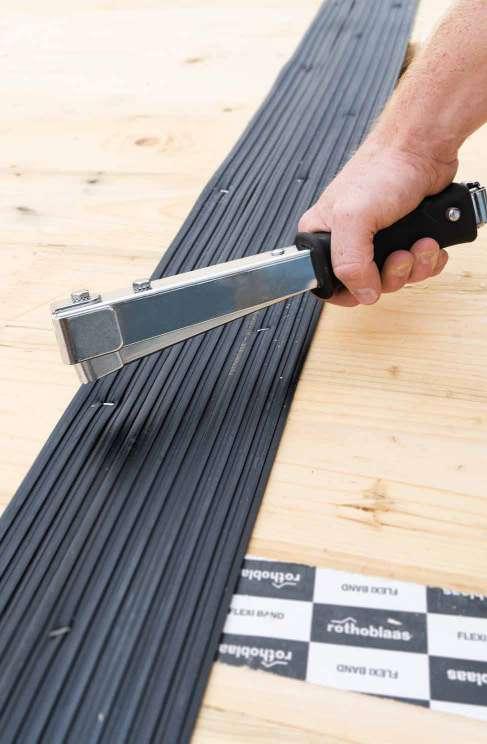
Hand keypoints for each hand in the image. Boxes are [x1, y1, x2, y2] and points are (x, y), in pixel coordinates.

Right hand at [298, 142, 456, 305]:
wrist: (423, 149)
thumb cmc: (383, 169)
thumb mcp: (353, 218)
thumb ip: (349, 263)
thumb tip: (363, 293)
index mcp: (322, 236)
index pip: (326, 284)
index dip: (349, 291)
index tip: (366, 284)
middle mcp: (348, 241)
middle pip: (366, 286)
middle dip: (391, 275)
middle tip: (399, 255)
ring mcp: (378, 241)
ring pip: (395, 278)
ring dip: (414, 267)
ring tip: (420, 243)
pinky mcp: (404, 238)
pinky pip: (416, 268)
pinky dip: (428, 261)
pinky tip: (430, 243)